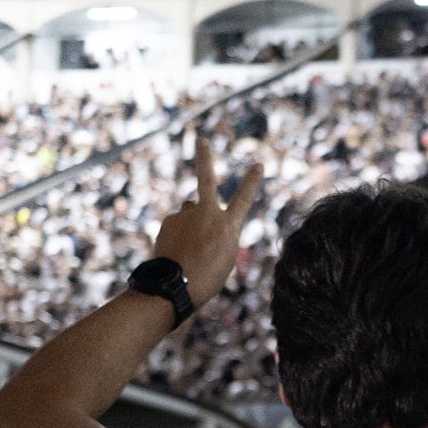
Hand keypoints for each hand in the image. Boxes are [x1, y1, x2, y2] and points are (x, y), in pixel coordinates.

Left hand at [154, 137, 262, 307]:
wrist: (175, 287)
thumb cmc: (206, 278)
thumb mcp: (223, 256)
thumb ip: (214, 229)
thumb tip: (193, 209)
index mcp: (229, 226)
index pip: (244, 199)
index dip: (251, 182)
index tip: (258, 165)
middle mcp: (207, 214)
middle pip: (206, 178)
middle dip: (204, 156)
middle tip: (201, 140)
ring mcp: (186, 215)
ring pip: (190, 212)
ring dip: (190, 224)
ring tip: (188, 249)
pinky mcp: (169, 221)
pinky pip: (176, 225)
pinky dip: (177, 236)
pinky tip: (176, 253)